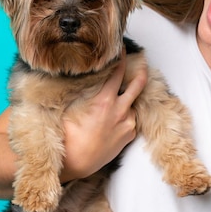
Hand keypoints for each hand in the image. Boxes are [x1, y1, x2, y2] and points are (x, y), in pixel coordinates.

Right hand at [61, 51, 147, 180]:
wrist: (77, 163)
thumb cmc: (69, 136)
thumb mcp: (70, 108)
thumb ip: (81, 91)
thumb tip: (82, 76)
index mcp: (105, 100)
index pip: (117, 72)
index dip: (120, 58)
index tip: (121, 49)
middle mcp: (120, 110)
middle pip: (137, 84)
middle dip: (141, 71)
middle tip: (141, 62)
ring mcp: (127, 123)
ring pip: (131, 104)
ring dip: (126, 100)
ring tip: (116, 101)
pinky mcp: (130, 135)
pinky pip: (130, 120)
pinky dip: (124, 116)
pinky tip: (112, 120)